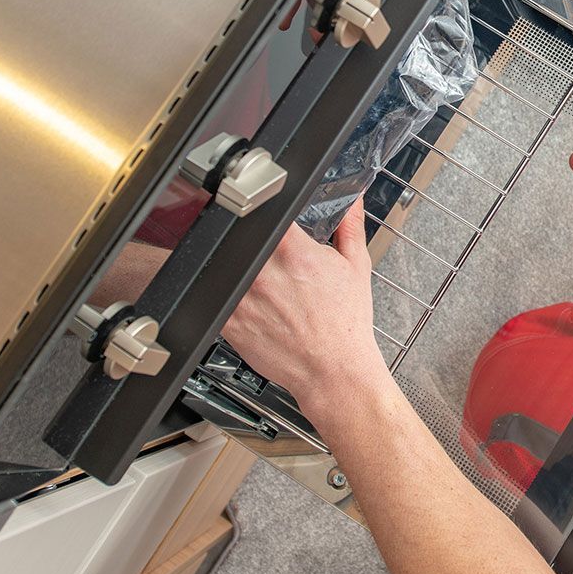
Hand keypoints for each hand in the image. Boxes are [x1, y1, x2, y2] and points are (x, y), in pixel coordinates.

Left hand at [221, 201, 386, 409]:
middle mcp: (265, 272)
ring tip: (261, 280)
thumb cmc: (345, 326)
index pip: (268, 211)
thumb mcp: (355, 267)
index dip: (268, 208)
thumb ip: (350, 227)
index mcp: (295, 253)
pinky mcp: (230, 321)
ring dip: (237, 266)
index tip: (271, 211)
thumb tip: (353, 202)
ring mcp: (243, 297)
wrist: (333, 370)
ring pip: (225, 264)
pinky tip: (250, 301)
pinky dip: (226, 294)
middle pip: (243, 236)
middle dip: (255, 241)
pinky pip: (217, 297)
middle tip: (269, 254)